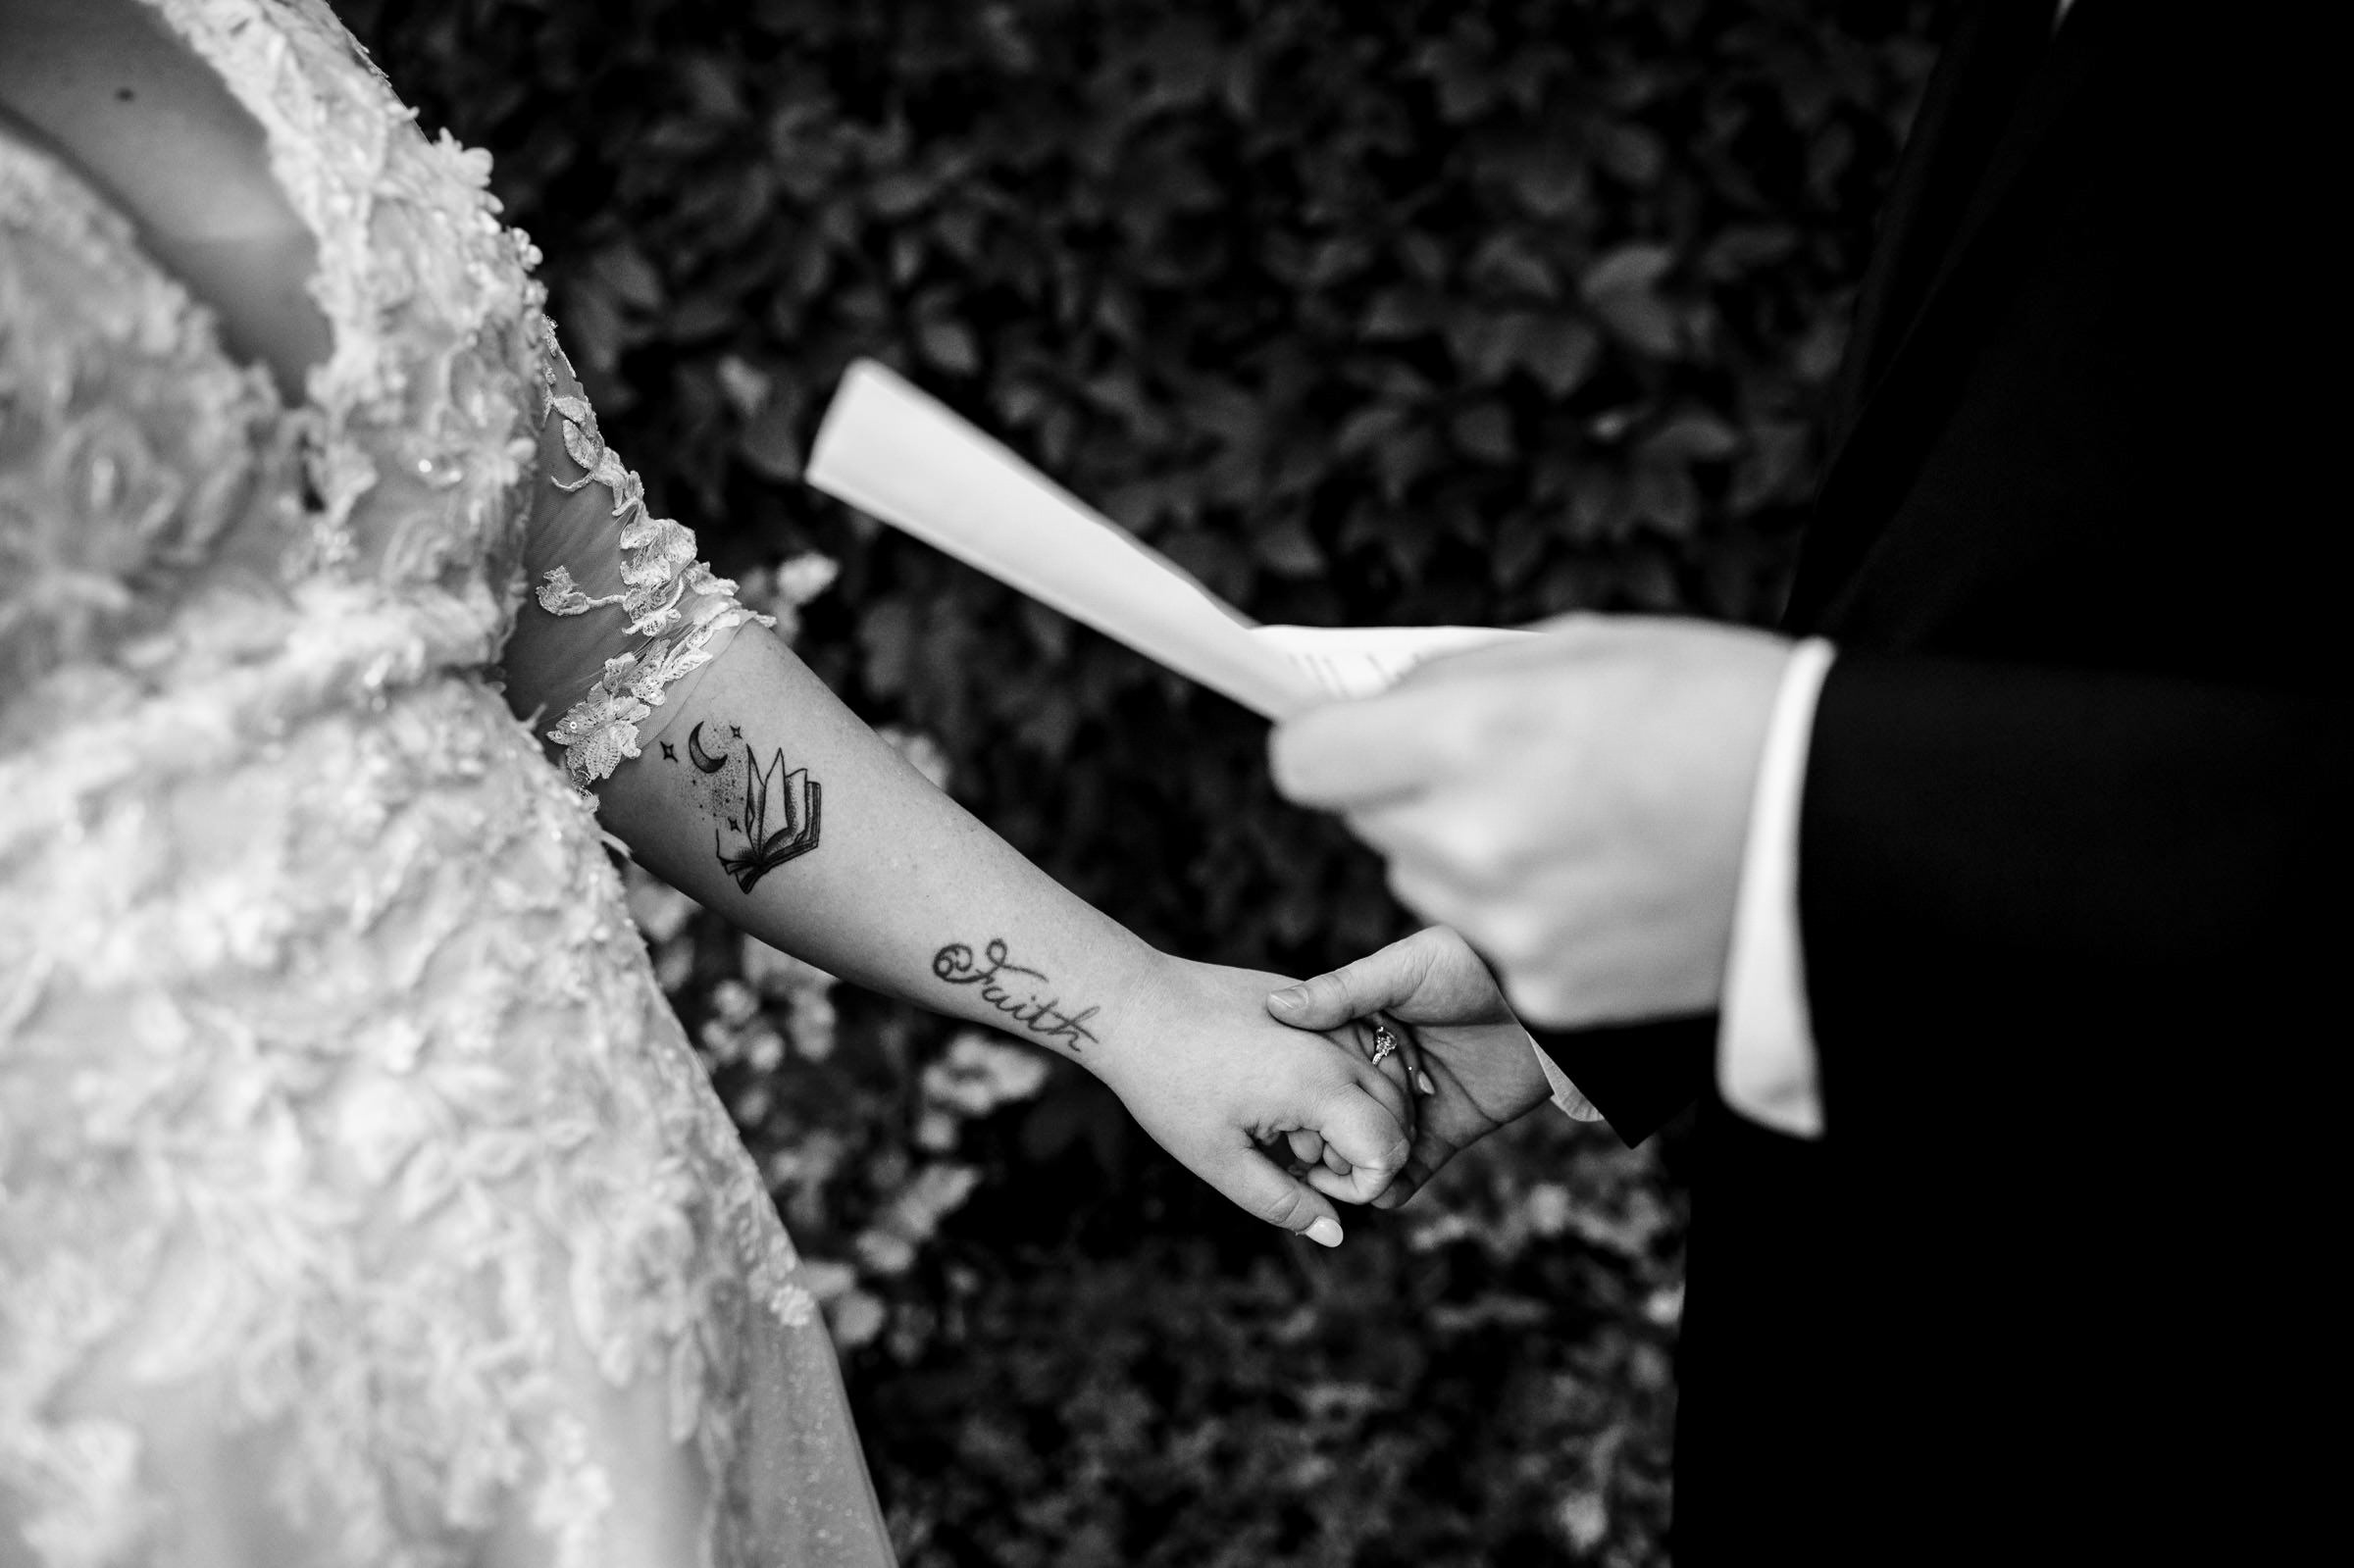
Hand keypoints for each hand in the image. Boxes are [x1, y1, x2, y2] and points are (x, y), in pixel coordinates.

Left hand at [1092, 955, 1419, 1245]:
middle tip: (1295, 1159)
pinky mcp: (1308, 998)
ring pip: (1382, 1078)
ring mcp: (1325, 1016)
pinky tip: (1284, 1094)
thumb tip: (1335, 1234)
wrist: (1132, 1003)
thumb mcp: (1220, 1161)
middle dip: (1362, 1152)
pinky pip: (1353, 1046)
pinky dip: (1341, 1081)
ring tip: (1287, 1128)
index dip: (1361, 1185)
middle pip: (1398, 1114)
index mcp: (1321, 1086)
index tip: (1307, 1182)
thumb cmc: (1168, 1086)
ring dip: (1354, 1116)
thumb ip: (1284, 1203)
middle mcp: (1336, 1045)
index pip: (1390, 1149)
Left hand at [1268, 616, 1791, 1026]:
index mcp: (1472, 740)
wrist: (1849, 824)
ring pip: (1423, 883)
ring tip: (1575, 821)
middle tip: (1505, 765)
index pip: (1305, 762)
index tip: (1358, 733)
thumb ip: (1460, 679)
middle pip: (1366, 822)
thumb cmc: (1723, 708)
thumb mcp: (1585, 646)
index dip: (1330, 741)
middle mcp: (1473, 844)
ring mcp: (1510, 930)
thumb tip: (1373, 703)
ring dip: (1464, 852)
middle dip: (1410, 789)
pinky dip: (1526, 912)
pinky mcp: (1551, 993)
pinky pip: (1491, 940)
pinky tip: (1607, 878)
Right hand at [1268, 926, 1547, 1205]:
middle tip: (1292, 1159)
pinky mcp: (1450, 1131)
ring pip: (1372, 1143)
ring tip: (1328, 1186)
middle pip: (1341, 1108)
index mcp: (1367, 1022)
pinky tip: (1377, 1197)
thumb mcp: (1405, 968)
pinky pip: (1415, 1168)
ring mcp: (1417, 1102)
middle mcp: (1386, 1065)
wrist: (1548, 1010)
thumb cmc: (1478, 968)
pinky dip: (1396, 1187)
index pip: (1319, 1060)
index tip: (1266, 1107)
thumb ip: (1344, 990)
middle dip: (1319, 1135)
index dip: (1294, 1085)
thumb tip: (1278, 1005)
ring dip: (1353, 1166)